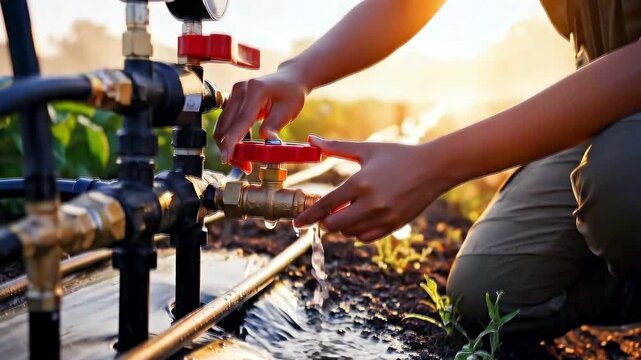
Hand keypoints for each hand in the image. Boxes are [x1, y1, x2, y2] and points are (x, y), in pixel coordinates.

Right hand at [214, 68, 308, 163]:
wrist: (290, 79)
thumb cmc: (291, 93)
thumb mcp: (287, 112)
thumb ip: (273, 128)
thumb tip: (266, 146)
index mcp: (255, 90)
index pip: (240, 121)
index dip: (231, 142)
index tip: (227, 158)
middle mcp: (240, 90)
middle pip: (225, 126)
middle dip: (229, 149)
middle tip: (244, 166)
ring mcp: (234, 94)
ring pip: (223, 126)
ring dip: (228, 145)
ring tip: (244, 161)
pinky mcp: (233, 100)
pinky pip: (227, 122)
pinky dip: (231, 137)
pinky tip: (243, 148)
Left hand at [294, 135, 451, 241]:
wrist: (434, 167)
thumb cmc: (398, 155)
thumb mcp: (367, 149)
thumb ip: (336, 147)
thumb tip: (310, 138)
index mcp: (360, 182)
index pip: (326, 205)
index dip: (308, 216)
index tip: (296, 223)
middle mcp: (371, 203)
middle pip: (334, 224)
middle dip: (325, 220)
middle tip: (324, 213)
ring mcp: (383, 217)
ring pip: (350, 233)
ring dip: (342, 225)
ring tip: (345, 211)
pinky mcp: (394, 225)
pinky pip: (366, 237)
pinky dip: (358, 232)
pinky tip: (359, 218)